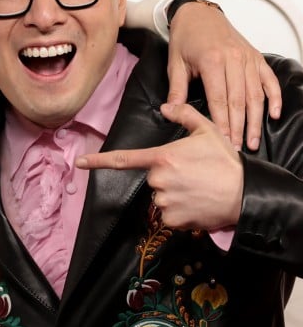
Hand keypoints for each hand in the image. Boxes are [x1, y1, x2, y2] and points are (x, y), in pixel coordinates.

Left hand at [75, 103, 242, 230]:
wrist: (246, 193)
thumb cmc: (226, 162)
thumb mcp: (208, 131)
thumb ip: (184, 116)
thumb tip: (165, 107)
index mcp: (163, 157)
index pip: (123, 159)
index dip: (98, 161)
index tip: (79, 163)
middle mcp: (159, 180)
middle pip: (152, 180)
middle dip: (167, 178)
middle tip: (193, 176)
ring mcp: (165, 201)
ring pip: (161, 198)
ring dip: (175, 195)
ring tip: (198, 190)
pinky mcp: (173, 219)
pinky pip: (168, 216)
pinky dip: (180, 212)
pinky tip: (197, 204)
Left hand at [166, 1, 281, 150]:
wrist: (199, 15)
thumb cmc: (186, 38)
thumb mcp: (175, 63)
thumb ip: (177, 88)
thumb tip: (170, 111)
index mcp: (212, 61)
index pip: (219, 99)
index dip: (221, 122)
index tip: (221, 141)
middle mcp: (234, 59)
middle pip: (239, 100)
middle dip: (239, 128)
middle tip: (237, 149)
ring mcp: (247, 58)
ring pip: (256, 94)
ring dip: (256, 119)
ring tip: (253, 140)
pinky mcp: (256, 57)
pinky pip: (269, 80)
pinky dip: (274, 97)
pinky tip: (274, 115)